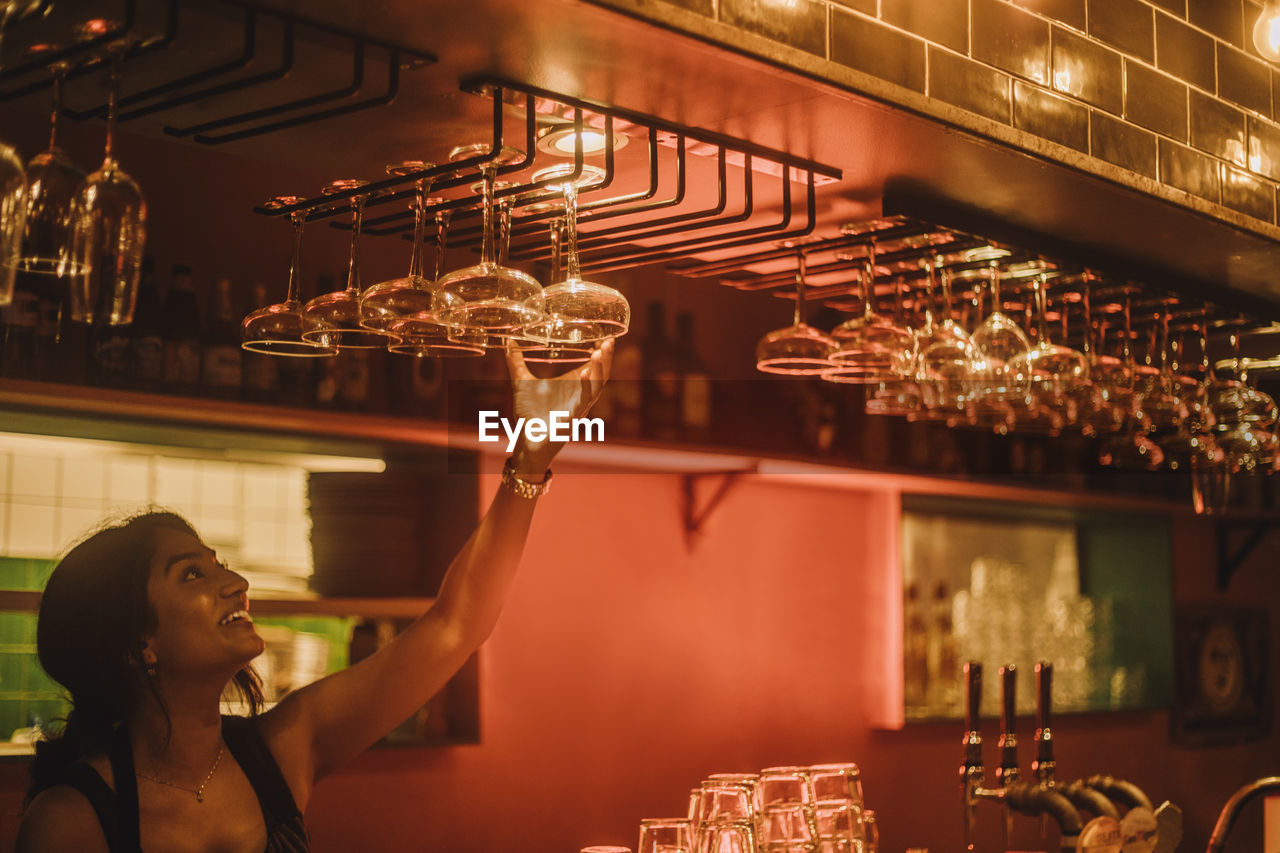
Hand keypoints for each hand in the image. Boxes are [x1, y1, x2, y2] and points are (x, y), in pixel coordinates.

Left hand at [505, 339, 613, 475]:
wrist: (527, 439)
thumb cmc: (528, 413)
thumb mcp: (521, 381)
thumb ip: (516, 361)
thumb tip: (508, 341)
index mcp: (574, 384)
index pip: (593, 365)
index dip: (601, 351)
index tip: (605, 334)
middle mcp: (581, 393)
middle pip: (601, 373)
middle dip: (607, 357)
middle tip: (609, 340)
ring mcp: (580, 405)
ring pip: (598, 385)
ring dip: (601, 369)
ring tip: (600, 351)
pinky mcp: (575, 415)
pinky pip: (586, 399)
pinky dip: (588, 386)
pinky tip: (586, 373)